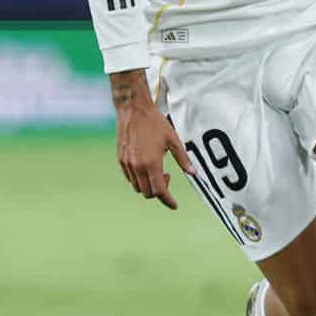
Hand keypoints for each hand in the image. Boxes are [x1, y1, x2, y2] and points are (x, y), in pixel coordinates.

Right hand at [112, 72, 194, 208]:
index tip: (174, 205)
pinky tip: (146, 167)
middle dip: (159, 192)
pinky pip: (130, 178)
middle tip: (167, 176)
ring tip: (157, 169)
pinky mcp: (121, 159)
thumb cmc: (155, 123)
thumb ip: (183, 159)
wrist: (133, 110)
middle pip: (148, 193)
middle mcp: (138, 167)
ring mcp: (127, 164)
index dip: (168, 201)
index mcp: (152, 163)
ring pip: (137, 187)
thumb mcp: (173, 140)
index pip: (160, 191)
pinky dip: (139, 179)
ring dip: (149, 186)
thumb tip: (194, 173)